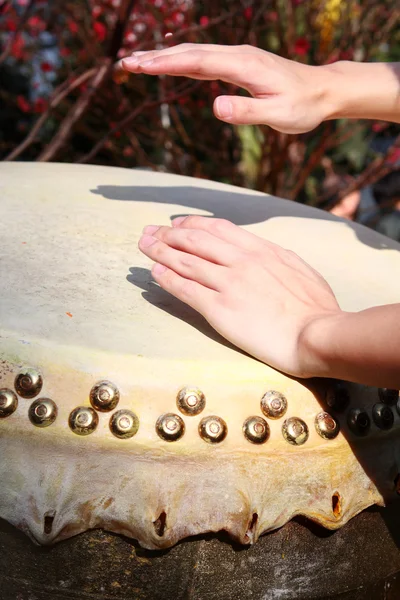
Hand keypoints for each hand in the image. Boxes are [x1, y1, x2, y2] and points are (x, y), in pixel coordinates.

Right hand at [121, 43, 331, 132]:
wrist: (322, 90)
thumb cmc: (302, 106)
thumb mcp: (279, 116)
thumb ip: (249, 112)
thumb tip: (216, 107)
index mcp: (243, 66)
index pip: (197, 62)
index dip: (167, 64)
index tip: (140, 66)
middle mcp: (237, 55)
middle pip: (190, 52)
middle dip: (156, 57)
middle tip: (126, 63)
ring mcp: (237, 57)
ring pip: (195, 53)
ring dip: (165, 57)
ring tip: (138, 63)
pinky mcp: (239, 63)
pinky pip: (204, 60)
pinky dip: (182, 61)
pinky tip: (170, 65)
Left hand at [138, 216, 341, 378]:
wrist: (317, 333)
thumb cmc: (317, 308)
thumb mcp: (300, 270)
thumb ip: (278, 258)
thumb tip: (268, 254)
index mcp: (261, 249)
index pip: (218, 228)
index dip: (193, 224)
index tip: (177, 223)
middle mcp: (241, 260)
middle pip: (195, 240)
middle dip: (168, 233)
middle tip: (149, 231)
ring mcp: (229, 283)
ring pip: (186, 261)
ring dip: (160, 251)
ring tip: (143, 246)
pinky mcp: (220, 309)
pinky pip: (186, 289)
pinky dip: (167, 278)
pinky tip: (154, 273)